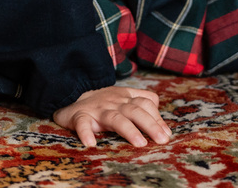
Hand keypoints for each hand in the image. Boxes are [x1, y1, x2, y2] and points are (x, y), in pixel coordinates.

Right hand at [52, 86, 171, 147]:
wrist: (70, 93)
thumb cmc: (103, 101)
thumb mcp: (125, 96)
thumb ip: (144, 102)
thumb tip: (163, 125)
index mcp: (125, 97)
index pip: (146, 103)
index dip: (157, 118)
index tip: (167, 134)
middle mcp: (114, 102)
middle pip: (136, 111)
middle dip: (151, 125)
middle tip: (162, 140)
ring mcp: (97, 109)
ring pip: (115, 118)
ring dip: (129, 130)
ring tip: (139, 143)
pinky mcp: (79, 116)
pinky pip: (82, 124)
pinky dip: (86, 133)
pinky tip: (90, 144)